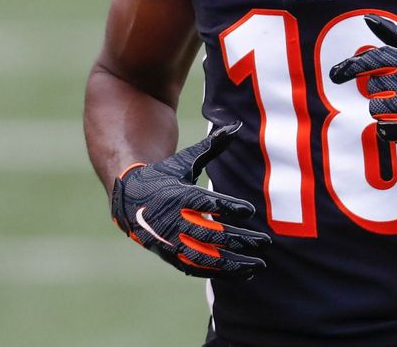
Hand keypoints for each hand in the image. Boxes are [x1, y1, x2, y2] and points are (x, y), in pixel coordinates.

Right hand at [111, 123, 269, 278]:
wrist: (130, 201)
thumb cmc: (164, 177)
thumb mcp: (185, 160)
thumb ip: (211, 146)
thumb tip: (234, 124)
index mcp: (178, 195)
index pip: (207, 203)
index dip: (229, 207)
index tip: (250, 211)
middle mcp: (175, 221)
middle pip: (212, 234)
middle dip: (241, 239)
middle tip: (266, 241)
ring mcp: (173, 242)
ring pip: (207, 257)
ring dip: (235, 262)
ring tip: (259, 263)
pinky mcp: (173, 257)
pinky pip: (200, 269)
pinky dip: (222, 273)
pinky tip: (244, 272)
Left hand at [329, 14, 396, 152]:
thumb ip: (394, 35)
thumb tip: (368, 17)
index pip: (370, 59)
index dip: (348, 68)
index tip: (334, 76)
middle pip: (373, 88)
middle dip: (384, 94)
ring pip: (375, 109)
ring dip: (388, 113)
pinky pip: (383, 128)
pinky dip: (391, 130)